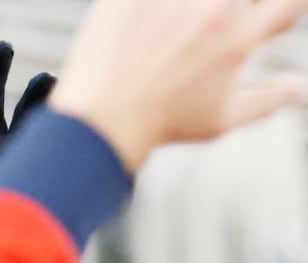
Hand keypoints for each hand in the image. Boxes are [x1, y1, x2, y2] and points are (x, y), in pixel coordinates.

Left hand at [50, 0, 307, 172]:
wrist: (102, 120)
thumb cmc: (159, 123)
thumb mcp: (221, 119)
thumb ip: (267, 100)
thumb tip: (299, 89)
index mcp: (239, 38)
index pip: (288, 3)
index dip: (283, 6)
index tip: (267, 12)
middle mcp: (214, 10)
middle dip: (235, 6)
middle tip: (215, 20)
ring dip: (191, 6)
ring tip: (178, 26)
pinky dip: (155, 4)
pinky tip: (153, 17)